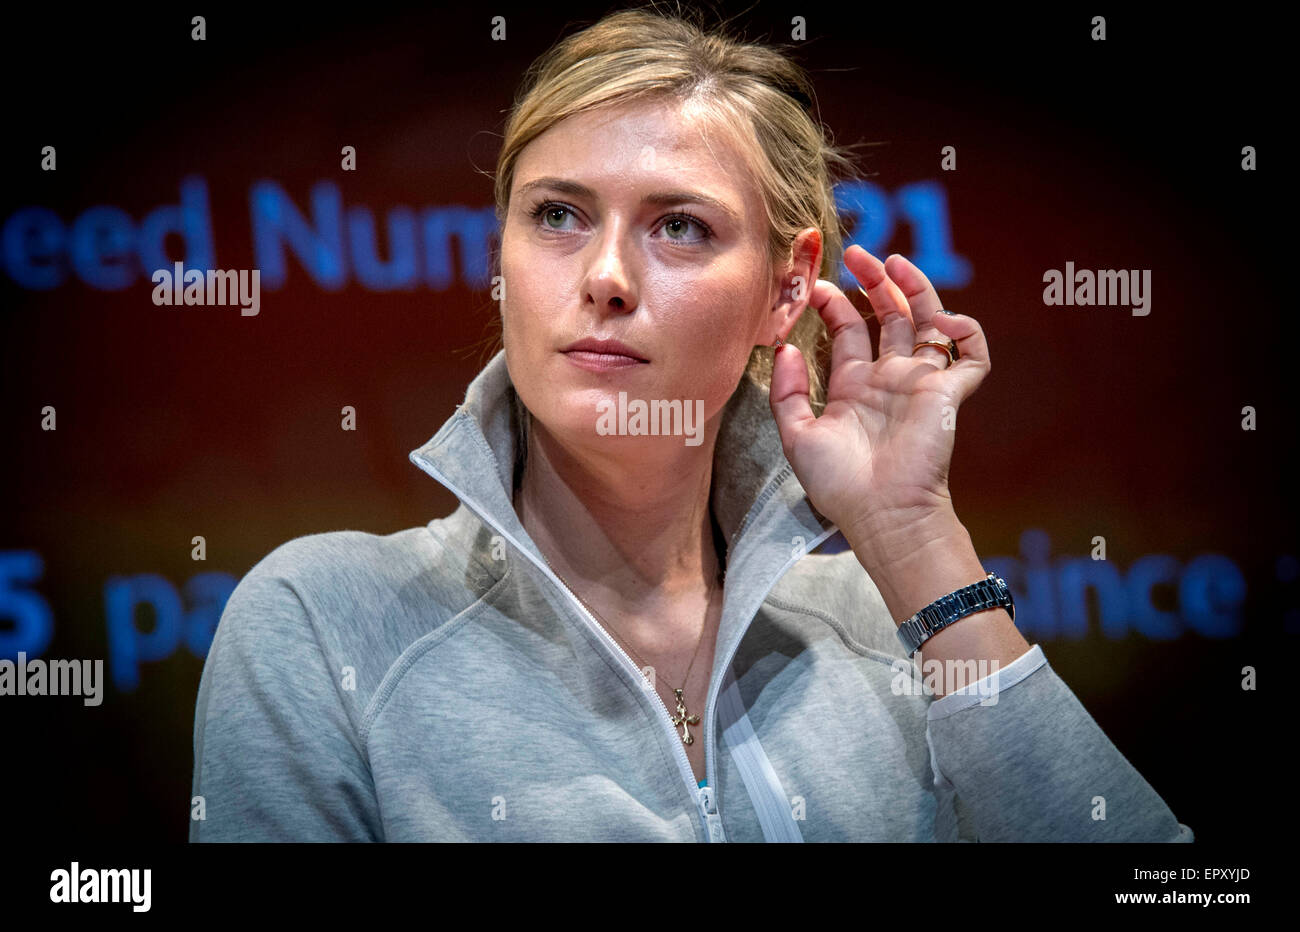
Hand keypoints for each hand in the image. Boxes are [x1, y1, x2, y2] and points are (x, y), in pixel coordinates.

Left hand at [769, 245, 992, 544]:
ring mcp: (921, 383)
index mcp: (855, 387)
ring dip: (915, 289)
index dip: (836, 305)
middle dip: (874, 283)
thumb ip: (786, 392)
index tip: (817, 286)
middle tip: (857, 255)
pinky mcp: (950, 394)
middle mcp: (889, 379)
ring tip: (893, 262)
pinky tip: (942, 320)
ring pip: (927, 323)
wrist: (881, 515)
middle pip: (888, 317)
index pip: (850, 331)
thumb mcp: (797, 436)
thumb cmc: (839, 484)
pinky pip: (972, 355)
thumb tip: (784, 346)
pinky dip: (966, 331)